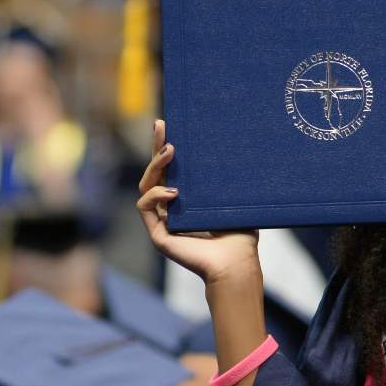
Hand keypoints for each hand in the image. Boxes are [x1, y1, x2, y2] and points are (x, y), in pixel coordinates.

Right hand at [137, 119, 259, 283]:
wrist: (236, 261)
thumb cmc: (239, 232)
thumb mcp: (232, 198)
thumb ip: (223, 178)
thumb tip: (228, 145)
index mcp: (187, 198)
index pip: (172, 169)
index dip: (166, 148)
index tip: (168, 124)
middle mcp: (171, 207)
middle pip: (155, 172)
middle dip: (156, 147)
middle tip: (162, 127)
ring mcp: (162, 220)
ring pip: (146, 186)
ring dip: (155, 167)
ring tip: (170, 153)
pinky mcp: (157, 233)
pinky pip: (145, 206)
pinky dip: (155, 195)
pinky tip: (173, 193)